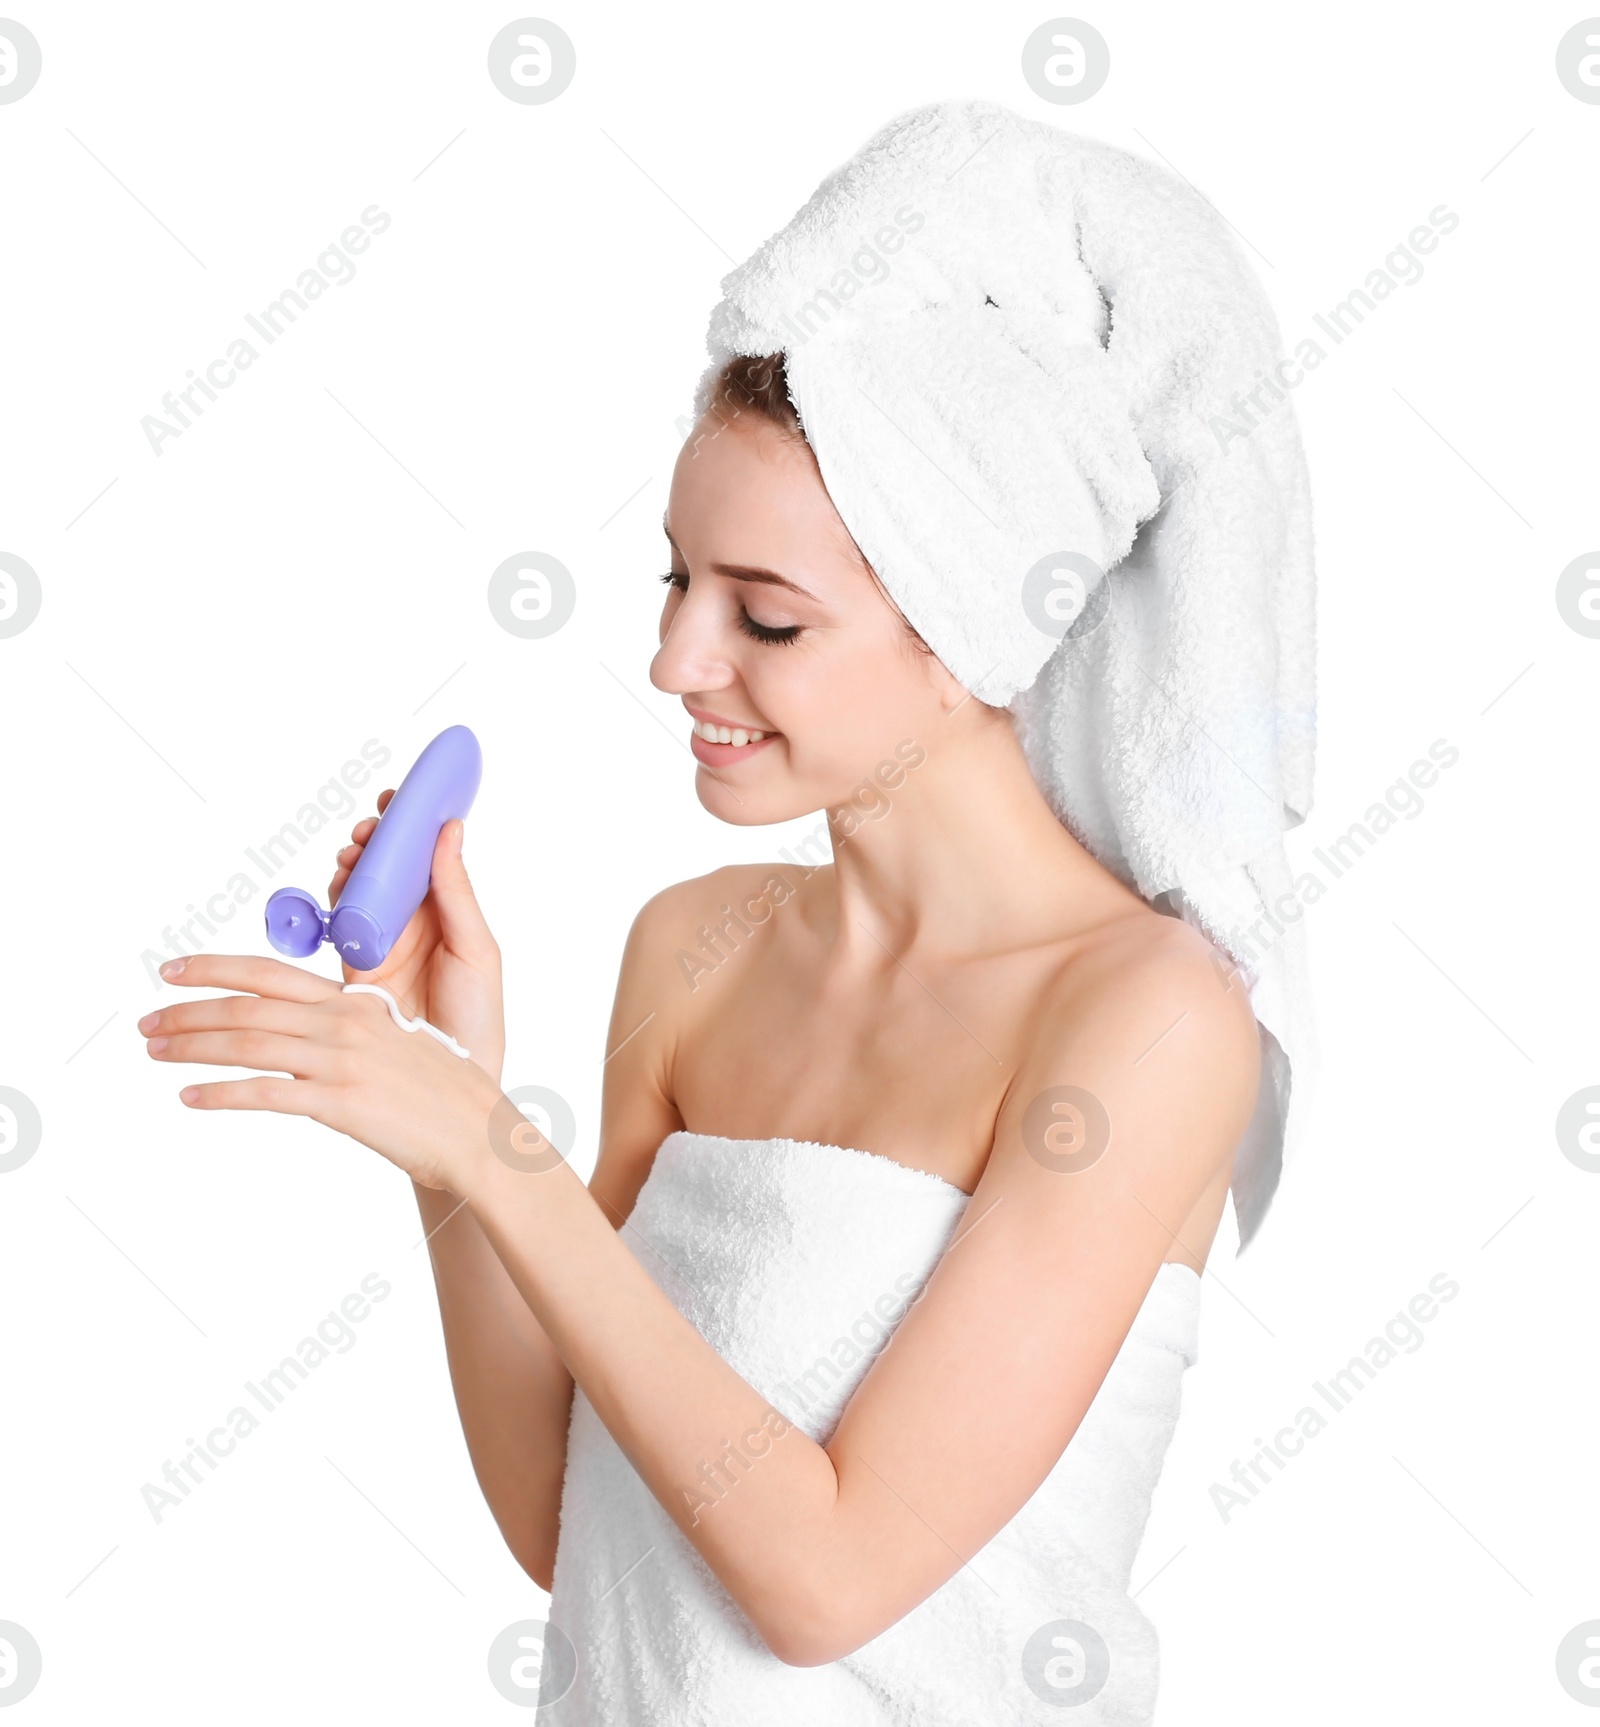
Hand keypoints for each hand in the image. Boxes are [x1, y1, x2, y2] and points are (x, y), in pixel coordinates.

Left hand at [138, 954, 504, 1190]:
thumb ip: (349, 1029)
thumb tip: (303, 1036)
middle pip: (248, 1006)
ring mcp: (340, 1061)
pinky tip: (190, 1098)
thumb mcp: (397, 1041)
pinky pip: (265, 1094)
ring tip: (155, 1052)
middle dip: (188, 1009)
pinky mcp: (339, 1103)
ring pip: (248, 1043)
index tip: (174, 969)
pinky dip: (221, 1094)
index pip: (270, 973)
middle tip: (147, 1019)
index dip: (216, 968)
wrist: (475, 1130)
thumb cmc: (441, 1091)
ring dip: (191, 1047)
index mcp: (357, 1002)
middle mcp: (343, 1023)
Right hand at [331, 792, 505, 1085]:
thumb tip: (451, 828)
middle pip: (385, 865)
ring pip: (358, 889)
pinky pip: (336, 923)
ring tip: (352, 856)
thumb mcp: (476, 948)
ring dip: (351, 865)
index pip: (425, 854)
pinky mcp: (352, 966)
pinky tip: (337, 887)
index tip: (397, 795)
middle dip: (373, 840)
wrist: (452, 1077)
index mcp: (447, 911)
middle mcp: (412, 921)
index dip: (409, 822)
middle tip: (368, 829)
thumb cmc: (477, 1017)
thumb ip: (457, 891)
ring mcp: (380, 940)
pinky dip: (331, 900)